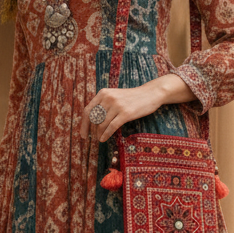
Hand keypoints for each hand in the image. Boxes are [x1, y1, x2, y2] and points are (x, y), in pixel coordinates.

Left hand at [80, 74, 195, 142]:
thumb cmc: (132, 97)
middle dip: (90, 130)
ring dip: (98, 134)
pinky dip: (106, 135)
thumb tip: (91, 121)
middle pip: (93, 118)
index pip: (88, 110)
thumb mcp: (115, 96)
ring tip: (99, 139)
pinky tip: (103, 139)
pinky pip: (111, 127)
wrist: (150, 93)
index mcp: (103, 93)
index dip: (83, 124)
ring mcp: (117, 105)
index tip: (83, 134)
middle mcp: (108, 98)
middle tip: (90, 138)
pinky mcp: (126, 113)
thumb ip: (103, 104)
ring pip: (101, 124)